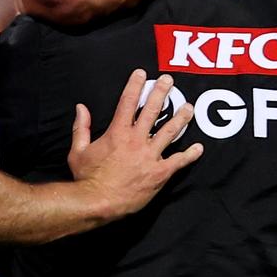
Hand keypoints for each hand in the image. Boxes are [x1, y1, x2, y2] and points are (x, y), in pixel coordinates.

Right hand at [68, 69, 202, 218]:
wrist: (99, 202)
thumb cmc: (87, 178)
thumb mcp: (78, 151)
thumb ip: (81, 128)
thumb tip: (81, 108)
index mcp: (117, 132)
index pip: (128, 102)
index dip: (135, 85)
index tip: (142, 73)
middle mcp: (136, 140)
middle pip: (152, 110)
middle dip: (161, 93)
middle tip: (169, 81)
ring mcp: (150, 156)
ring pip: (170, 132)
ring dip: (181, 118)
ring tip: (189, 108)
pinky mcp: (159, 173)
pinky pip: (178, 162)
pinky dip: (190, 155)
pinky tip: (198, 148)